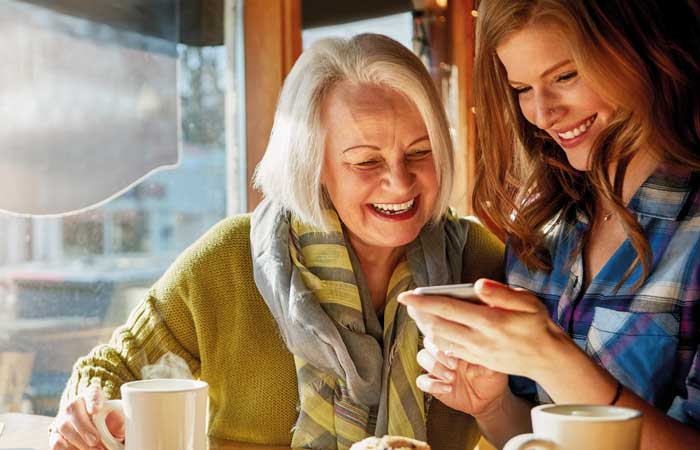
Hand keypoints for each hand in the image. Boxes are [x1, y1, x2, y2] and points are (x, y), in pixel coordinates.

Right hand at [49, 384, 123, 449]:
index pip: (92, 392)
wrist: (96, 432)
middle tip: (95, 440)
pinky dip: (67, 448)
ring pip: (64, 426)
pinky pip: (56, 441)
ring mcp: (62, 418)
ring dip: (78, 440)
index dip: (92, 400)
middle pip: (73, 408)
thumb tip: (119, 423)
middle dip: (84, 427)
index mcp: (93, 394)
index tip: (95, 410)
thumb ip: (119, 420)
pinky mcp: (55, 434)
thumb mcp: (117, 419)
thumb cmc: (110, 422)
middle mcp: (75, 403)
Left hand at [399, 279, 569, 380]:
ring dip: (425, 327)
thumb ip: (502, 293)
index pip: (447, 309)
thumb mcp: (528, 302)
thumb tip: (478, 285)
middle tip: (408, 302)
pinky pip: (449, 350)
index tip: (406, 296)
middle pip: (437, 326)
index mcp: (489, 321)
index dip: (423, 302)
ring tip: (417, 314)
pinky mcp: (477, 361)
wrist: (547, 358)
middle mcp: (479, 339)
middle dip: (418, 314)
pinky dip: (437, 339)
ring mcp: (476, 352)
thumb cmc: (537, 323)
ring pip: (440, 339)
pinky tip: (434, 329)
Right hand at [416, 336, 507, 416]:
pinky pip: (421, 381)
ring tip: (452, 377)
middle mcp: (444, 353)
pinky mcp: (433, 384)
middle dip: (438, 352)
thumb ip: (487, 356)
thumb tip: (484, 345)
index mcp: (457, 344)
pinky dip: (432, 384)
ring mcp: (438, 368)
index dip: (445, 339)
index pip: (442, 332)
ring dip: (434, 366)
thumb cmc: (491, 378)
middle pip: (428, 342)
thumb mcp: (493, 366)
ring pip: (422, 357)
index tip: (457, 350)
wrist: (488, 400)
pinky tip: (448, 388)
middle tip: (454, 365)